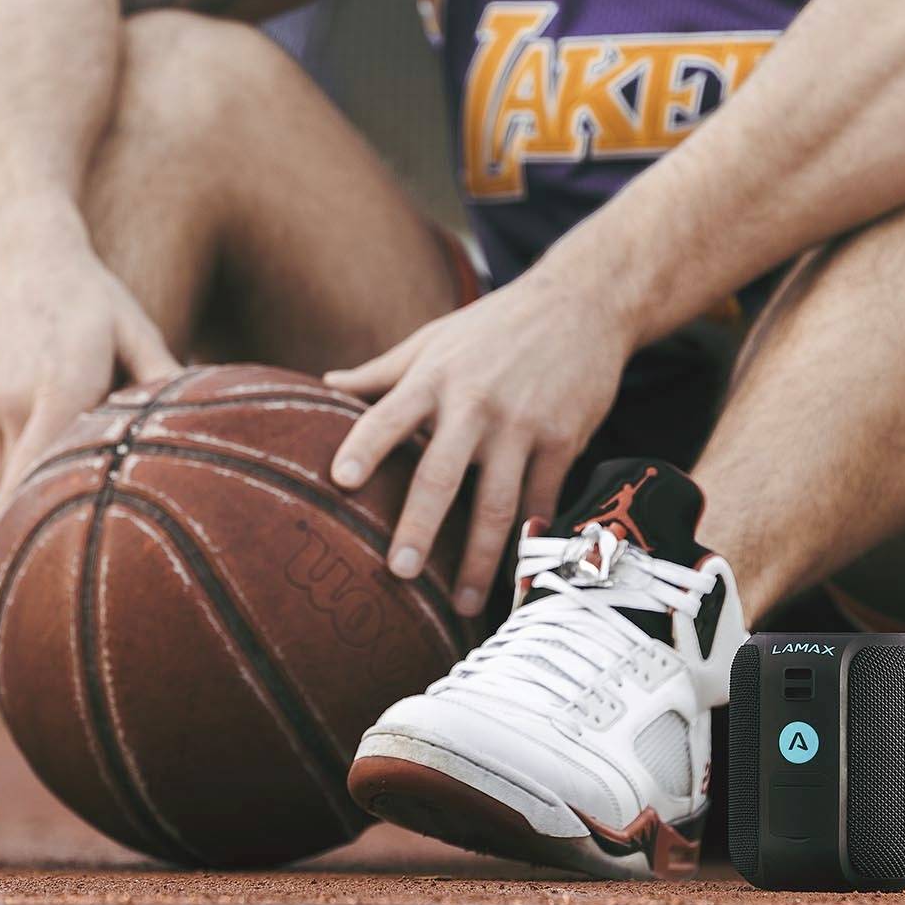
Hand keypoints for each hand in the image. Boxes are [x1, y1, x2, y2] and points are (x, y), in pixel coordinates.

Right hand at [0, 251, 178, 531]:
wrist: (21, 257)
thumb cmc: (91, 298)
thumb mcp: (135, 331)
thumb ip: (163, 380)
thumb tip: (200, 423)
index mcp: (58, 386)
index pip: (39, 467)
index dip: (33, 516)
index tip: (33, 555)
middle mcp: (11, 404)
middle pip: (26, 488)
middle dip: (51, 518)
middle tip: (80, 557)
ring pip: (7, 483)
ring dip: (37, 495)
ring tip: (76, 498)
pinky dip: (24, 472)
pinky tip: (54, 452)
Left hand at [325, 269, 633, 618]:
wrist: (583, 302)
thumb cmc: (496, 324)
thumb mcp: (435, 338)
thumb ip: (381, 370)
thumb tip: (322, 385)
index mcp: (435, 377)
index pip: (389, 415)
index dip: (365, 447)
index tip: (340, 481)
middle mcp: (476, 403)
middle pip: (442, 472)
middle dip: (420, 524)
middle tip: (398, 572)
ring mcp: (522, 425)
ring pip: (498, 502)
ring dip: (479, 557)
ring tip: (459, 603)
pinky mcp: (563, 440)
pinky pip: (543, 500)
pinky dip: (531, 540)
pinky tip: (520, 577)